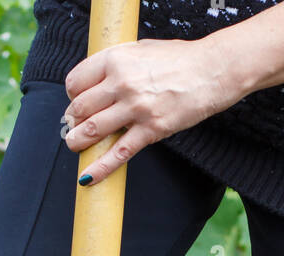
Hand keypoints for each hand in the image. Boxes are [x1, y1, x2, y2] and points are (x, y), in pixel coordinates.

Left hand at [62, 38, 244, 184]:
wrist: (211, 70)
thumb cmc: (177, 59)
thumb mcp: (140, 50)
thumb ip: (116, 64)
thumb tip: (95, 83)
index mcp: (116, 59)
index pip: (76, 82)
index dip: (72, 95)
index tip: (77, 102)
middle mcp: (122, 83)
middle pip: (80, 108)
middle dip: (73, 120)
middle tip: (74, 126)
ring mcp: (136, 108)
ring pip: (93, 130)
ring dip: (78, 142)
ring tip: (75, 146)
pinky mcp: (151, 130)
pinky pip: (118, 154)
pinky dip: (100, 169)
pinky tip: (87, 178)